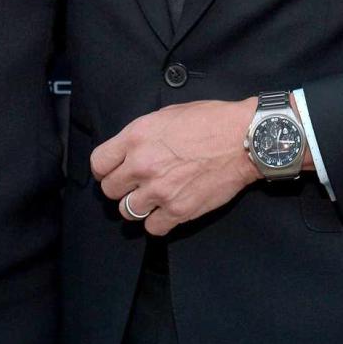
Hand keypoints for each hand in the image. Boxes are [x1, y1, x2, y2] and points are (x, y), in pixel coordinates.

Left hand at [91, 98, 262, 235]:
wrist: (244, 139)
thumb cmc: (210, 121)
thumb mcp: (167, 115)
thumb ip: (142, 135)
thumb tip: (129, 150)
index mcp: (136, 137)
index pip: (98, 163)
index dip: (104, 169)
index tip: (112, 172)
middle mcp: (142, 165)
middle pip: (110, 190)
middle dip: (121, 187)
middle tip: (135, 185)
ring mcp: (159, 190)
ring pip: (127, 211)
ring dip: (138, 206)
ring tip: (152, 198)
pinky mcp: (178, 210)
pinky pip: (152, 228)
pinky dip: (157, 222)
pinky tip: (166, 211)